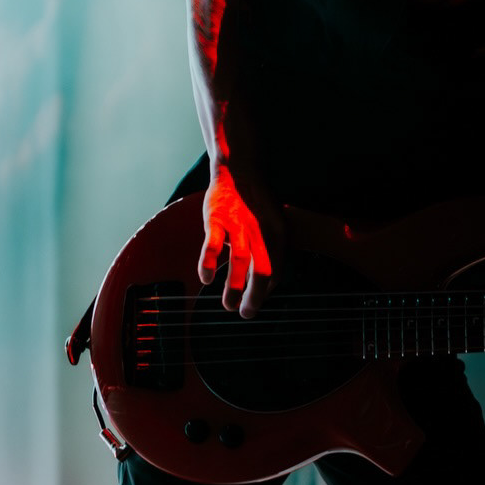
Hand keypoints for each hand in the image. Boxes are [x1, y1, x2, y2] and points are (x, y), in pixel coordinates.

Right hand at [198, 165, 282, 317]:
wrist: (240, 169)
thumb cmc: (255, 204)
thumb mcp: (271, 225)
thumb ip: (270, 251)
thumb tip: (270, 282)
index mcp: (277, 235)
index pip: (277, 270)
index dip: (268, 290)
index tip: (256, 302)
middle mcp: (260, 232)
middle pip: (263, 271)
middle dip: (255, 297)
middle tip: (246, 314)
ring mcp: (238, 225)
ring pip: (240, 261)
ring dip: (233, 287)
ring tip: (228, 306)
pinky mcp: (217, 219)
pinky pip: (213, 245)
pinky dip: (209, 263)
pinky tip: (206, 279)